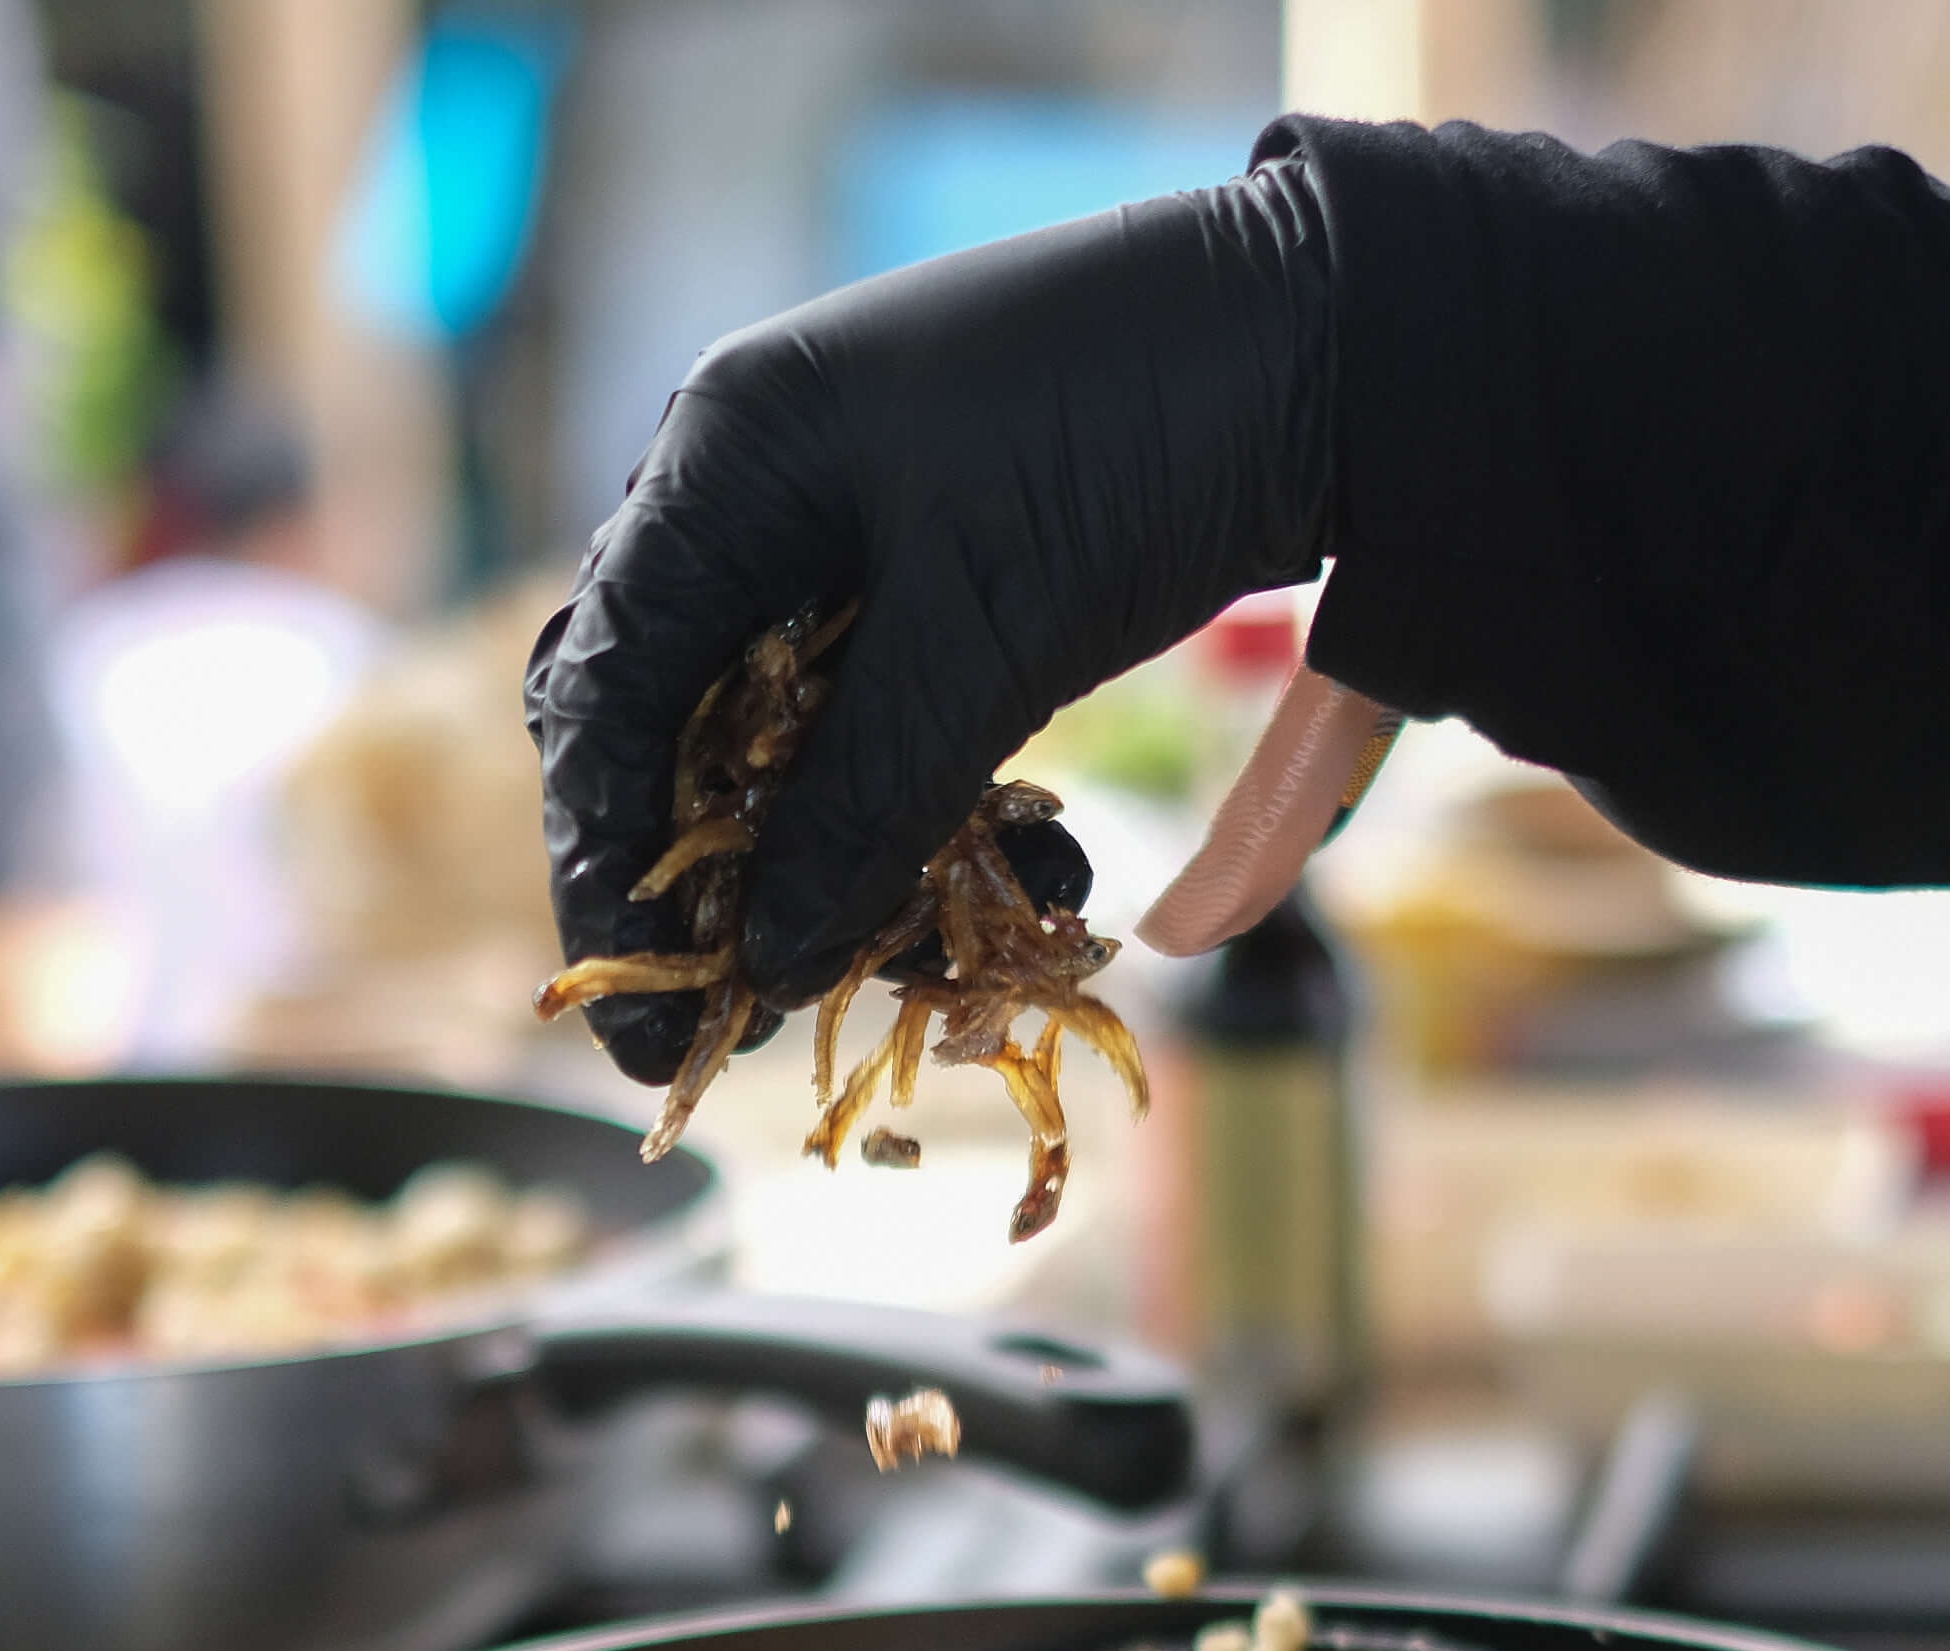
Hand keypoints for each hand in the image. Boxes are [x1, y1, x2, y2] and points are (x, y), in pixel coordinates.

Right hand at [522, 156, 1333, 1080]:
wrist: (1346, 336)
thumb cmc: (1135, 436)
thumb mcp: (984, 637)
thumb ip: (861, 805)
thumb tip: (763, 966)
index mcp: (727, 459)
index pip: (604, 689)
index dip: (608, 864)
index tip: (651, 1015)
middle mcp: (765, 480)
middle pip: (675, 714)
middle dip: (709, 869)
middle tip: (739, 1009)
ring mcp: (861, 517)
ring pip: (790, 728)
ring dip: (830, 849)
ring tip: (887, 952)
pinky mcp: (960, 562)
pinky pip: (891, 710)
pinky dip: (919, 802)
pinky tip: (993, 870)